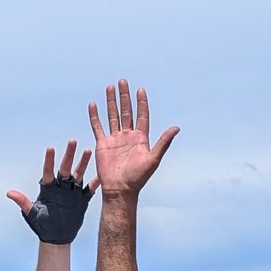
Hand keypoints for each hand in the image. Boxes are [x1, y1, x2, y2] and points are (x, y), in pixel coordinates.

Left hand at [9, 138, 95, 243]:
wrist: (56, 237)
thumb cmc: (42, 225)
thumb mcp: (32, 214)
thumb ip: (23, 202)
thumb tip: (9, 193)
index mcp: (48, 188)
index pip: (48, 171)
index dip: (49, 160)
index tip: (50, 148)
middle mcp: (61, 186)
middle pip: (65, 167)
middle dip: (69, 155)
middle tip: (73, 141)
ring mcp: (72, 191)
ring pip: (79, 173)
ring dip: (83, 163)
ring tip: (88, 150)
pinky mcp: (82, 199)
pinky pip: (91, 188)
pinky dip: (96, 181)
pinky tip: (102, 173)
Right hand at [88, 80, 178, 197]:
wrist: (120, 189)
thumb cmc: (138, 177)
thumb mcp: (154, 159)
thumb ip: (164, 142)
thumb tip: (177, 128)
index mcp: (141, 138)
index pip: (141, 115)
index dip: (141, 103)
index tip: (140, 90)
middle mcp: (128, 136)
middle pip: (126, 111)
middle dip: (124, 97)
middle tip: (123, 82)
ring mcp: (115, 139)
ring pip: (113, 115)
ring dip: (111, 102)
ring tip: (110, 87)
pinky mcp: (103, 144)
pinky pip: (98, 126)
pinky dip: (95, 116)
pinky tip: (93, 104)